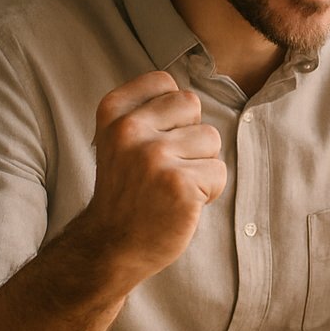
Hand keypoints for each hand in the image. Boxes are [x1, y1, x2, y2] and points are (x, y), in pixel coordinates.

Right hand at [79, 71, 225, 288]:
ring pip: (211, 138)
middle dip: (190, 134)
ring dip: (201, 165)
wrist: (110, 247)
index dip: (171, 113)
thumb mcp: (118, 140)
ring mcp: (154, 156)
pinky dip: (209, 191)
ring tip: (173, 187)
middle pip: (191, 104)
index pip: (165, 83)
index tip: (155, 140)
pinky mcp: (179, 184)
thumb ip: (147, 112)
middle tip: (167, 166)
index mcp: (112, 112)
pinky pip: (218, 172)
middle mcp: (129, 130)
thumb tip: (191, 98)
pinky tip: (182, 204)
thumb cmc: (126, 191)